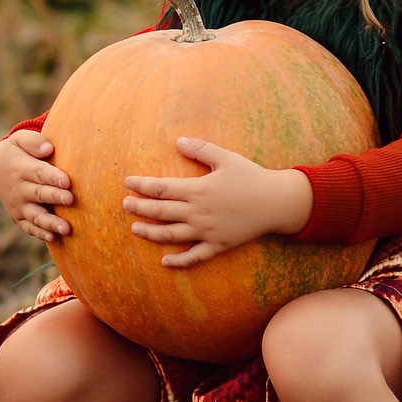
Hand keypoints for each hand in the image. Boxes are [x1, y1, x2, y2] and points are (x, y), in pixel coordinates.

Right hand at [0, 131, 72, 241]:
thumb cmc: (18, 152)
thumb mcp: (20, 140)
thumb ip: (33, 142)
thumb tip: (48, 149)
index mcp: (21, 169)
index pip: (39, 173)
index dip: (53, 177)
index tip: (67, 181)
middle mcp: (19, 189)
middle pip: (39, 194)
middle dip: (54, 197)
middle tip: (70, 200)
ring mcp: (19, 205)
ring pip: (35, 215)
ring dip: (50, 223)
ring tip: (66, 228)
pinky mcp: (19, 217)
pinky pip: (29, 227)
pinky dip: (39, 233)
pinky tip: (53, 237)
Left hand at [123, 137, 315, 267]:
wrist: (276, 202)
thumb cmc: (251, 177)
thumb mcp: (226, 157)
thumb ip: (201, 148)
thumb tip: (178, 141)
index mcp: (198, 189)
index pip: (161, 188)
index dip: (142, 186)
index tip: (128, 183)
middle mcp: (198, 212)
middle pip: (160, 212)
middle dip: (139, 208)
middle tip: (125, 204)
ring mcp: (207, 231)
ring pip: (170, 235)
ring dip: (150, 233)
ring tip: (136, 228)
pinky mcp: (217, 245)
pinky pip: (194, 257)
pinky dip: (178, 261)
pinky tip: (164, 261)